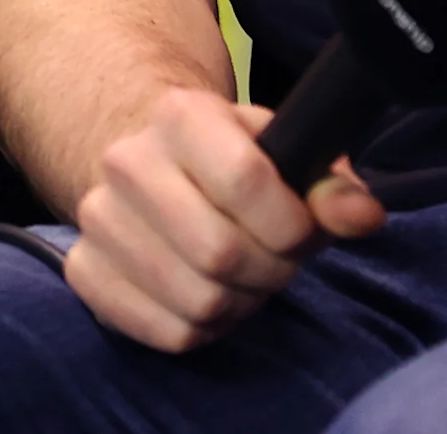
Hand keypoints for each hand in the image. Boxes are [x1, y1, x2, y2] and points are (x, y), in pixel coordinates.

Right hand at [64, 85, 385, 350]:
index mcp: (180, 114)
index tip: (301, 232)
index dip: (291, 224)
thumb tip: (361, 215)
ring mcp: (97, 217)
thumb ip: (330, 184)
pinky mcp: (84, 269)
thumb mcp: (286, 154)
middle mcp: (127, 160)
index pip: (245, 179)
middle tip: (275, 261)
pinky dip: (204, 330)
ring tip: (243, 279)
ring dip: (240, 305)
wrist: (152, 165)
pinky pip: (167, 332)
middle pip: (221, 253)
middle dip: (269, 272)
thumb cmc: (233, 163)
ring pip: (198, 302)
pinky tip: (207, 296)